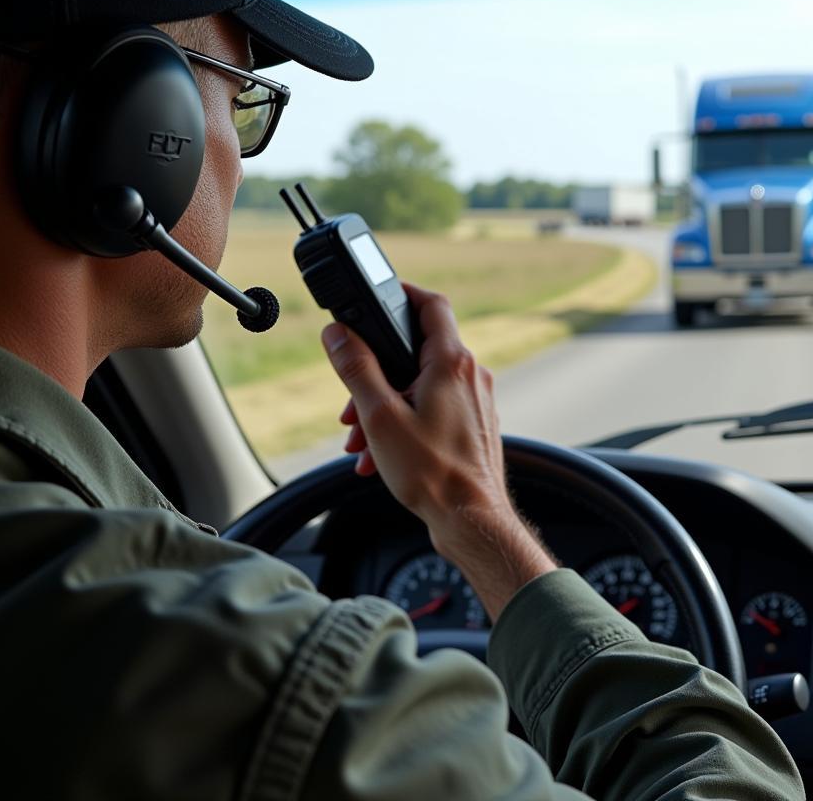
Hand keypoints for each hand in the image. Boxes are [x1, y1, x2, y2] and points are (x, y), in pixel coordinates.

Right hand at [322, 284, 554, 618]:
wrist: (471, 520)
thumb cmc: (433, 473)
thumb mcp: (380, 417)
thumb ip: (356, 369)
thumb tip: (337, 334)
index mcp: (451, 362)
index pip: (431, 304)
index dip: (402, 292)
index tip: (376, 297)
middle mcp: (470, 374)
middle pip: (415, 350)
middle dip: (376, 373)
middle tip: (352, 402)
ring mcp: (475, 400)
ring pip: (420, 384)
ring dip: (385, 405)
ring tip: (360, 439)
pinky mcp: (473, 423)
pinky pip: (432, 408)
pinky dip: (404, 422)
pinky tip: (380, 454)